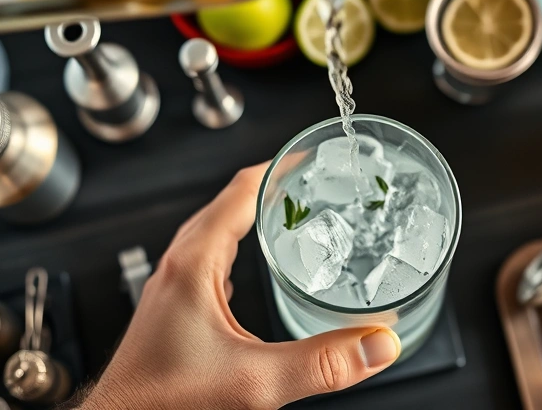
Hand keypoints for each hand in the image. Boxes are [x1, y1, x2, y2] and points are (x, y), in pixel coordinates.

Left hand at [78, 163, 400, 409]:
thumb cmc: (163, 400)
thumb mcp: (254, 381)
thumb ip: (322, 363)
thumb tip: (378, 344)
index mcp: (194, 262)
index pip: (241, 190)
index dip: (280, 167)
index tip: (310, 155)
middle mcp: (180, 265)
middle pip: (230, 203)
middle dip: (274, 187)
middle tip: (314, 182)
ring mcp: (174, 285)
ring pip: (218, 230)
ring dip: (255, 215)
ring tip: (293, 216)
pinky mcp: (175, 307)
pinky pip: (212, 259)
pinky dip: (241, 247)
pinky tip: (258, 266)